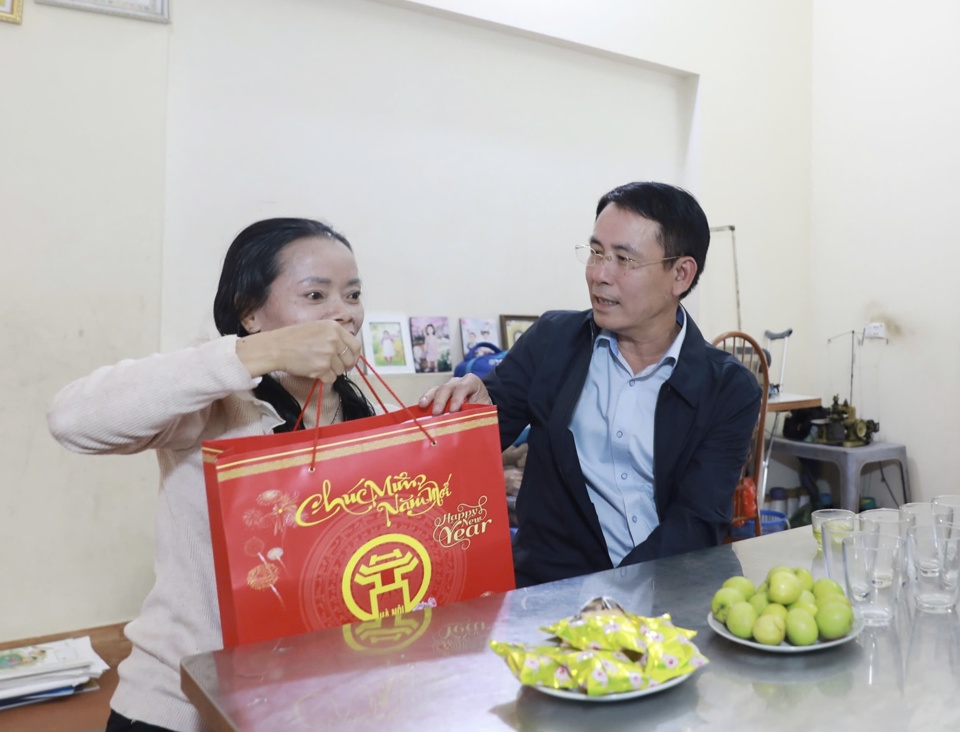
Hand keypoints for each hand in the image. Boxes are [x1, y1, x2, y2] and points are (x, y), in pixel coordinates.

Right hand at [236, 321, 360, 382]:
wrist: (276, 347)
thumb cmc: (293, 338)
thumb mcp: (317, 328)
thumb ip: (334, 337)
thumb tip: (346, 351)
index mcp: (334, 328)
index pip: (356, 345)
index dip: (354, 355)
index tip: (350, 361)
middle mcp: (334, 340)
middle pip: (349, 359)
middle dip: (344, 366)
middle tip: (334, 367)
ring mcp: (328, 354)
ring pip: (340, 370)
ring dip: (331, 371)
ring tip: (316, 365)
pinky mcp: (322, 368)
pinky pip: (331, 378)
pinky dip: (324, 378)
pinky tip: (313, 371)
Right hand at [418, 374, 490, 414]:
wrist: (480, 400)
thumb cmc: (482, 405)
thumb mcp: (483, 407)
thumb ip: (475, 412)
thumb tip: (467, 423)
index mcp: (471, 382)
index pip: (463, 387)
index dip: (457, 398)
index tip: (454, 410)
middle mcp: (458, 381)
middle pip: (447, 387)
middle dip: (441, 400)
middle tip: (437, 413)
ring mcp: (448, 386)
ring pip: (437, 389)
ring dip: (429, 398)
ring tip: (423, 406)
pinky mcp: (440, 392)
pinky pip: (431, 394)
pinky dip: (426, 399)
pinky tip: (420, 406)